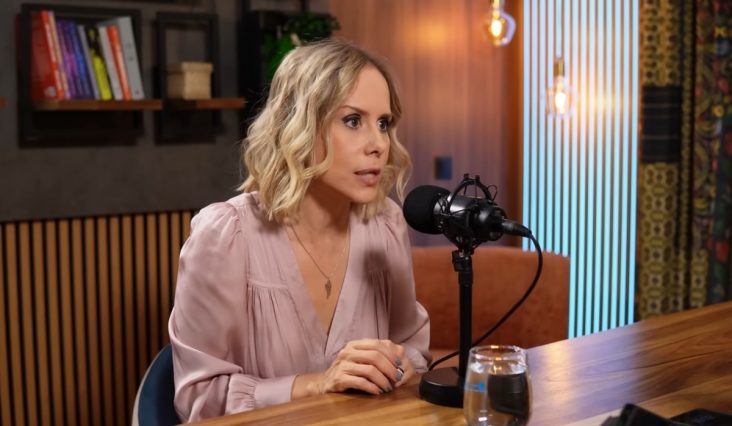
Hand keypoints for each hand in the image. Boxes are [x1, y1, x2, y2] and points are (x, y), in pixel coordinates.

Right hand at [292, 339, 413, 397]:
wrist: (324, 383)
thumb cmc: (348, 371)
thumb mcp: (361, 359)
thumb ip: (378, 354)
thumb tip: (401, 353)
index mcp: (355, 345)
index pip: (378, 344)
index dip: (392, 355)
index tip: (401, 366)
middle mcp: (348, 352)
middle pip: (375, 356)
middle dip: (390, 369)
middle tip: (397, 379)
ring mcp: (342, 365)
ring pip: (370, 370)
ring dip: (383, 380)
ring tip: (388, 388)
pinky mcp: (339, 379)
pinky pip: (360, 382)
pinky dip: (372, 388)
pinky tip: (377, 392)